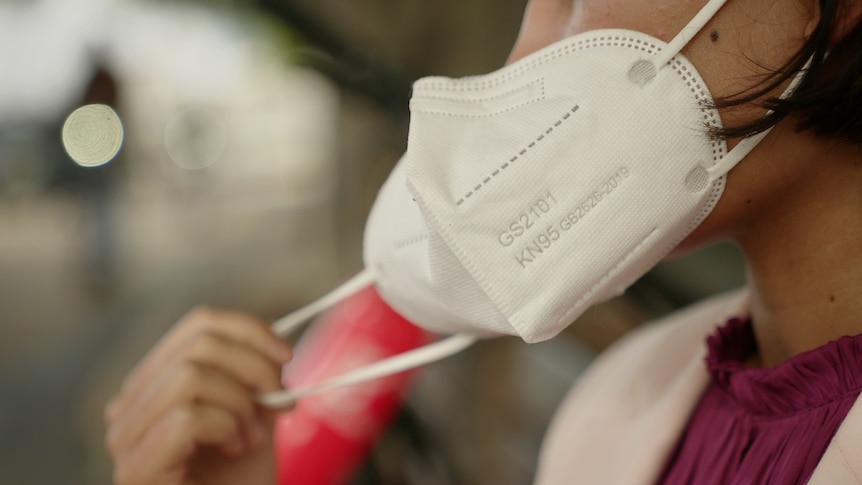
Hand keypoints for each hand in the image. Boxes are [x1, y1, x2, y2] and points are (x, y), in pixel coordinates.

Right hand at [105, 307, 292, 484]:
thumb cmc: (238, 483)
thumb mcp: (255, 417)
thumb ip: (255, 379)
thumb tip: (274, 343)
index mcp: (156, 385)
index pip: (198, 325)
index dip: (249, 330)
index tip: (286, 354)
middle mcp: (130, 406)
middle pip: (197, 344)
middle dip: (255, 367)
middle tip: (280, 400)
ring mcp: (125, 438)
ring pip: (190, 375)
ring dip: (240, 403)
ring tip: (250, 436)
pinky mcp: (134, 469)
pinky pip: (186, 418)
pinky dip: (225, 427)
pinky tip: (236, 449)